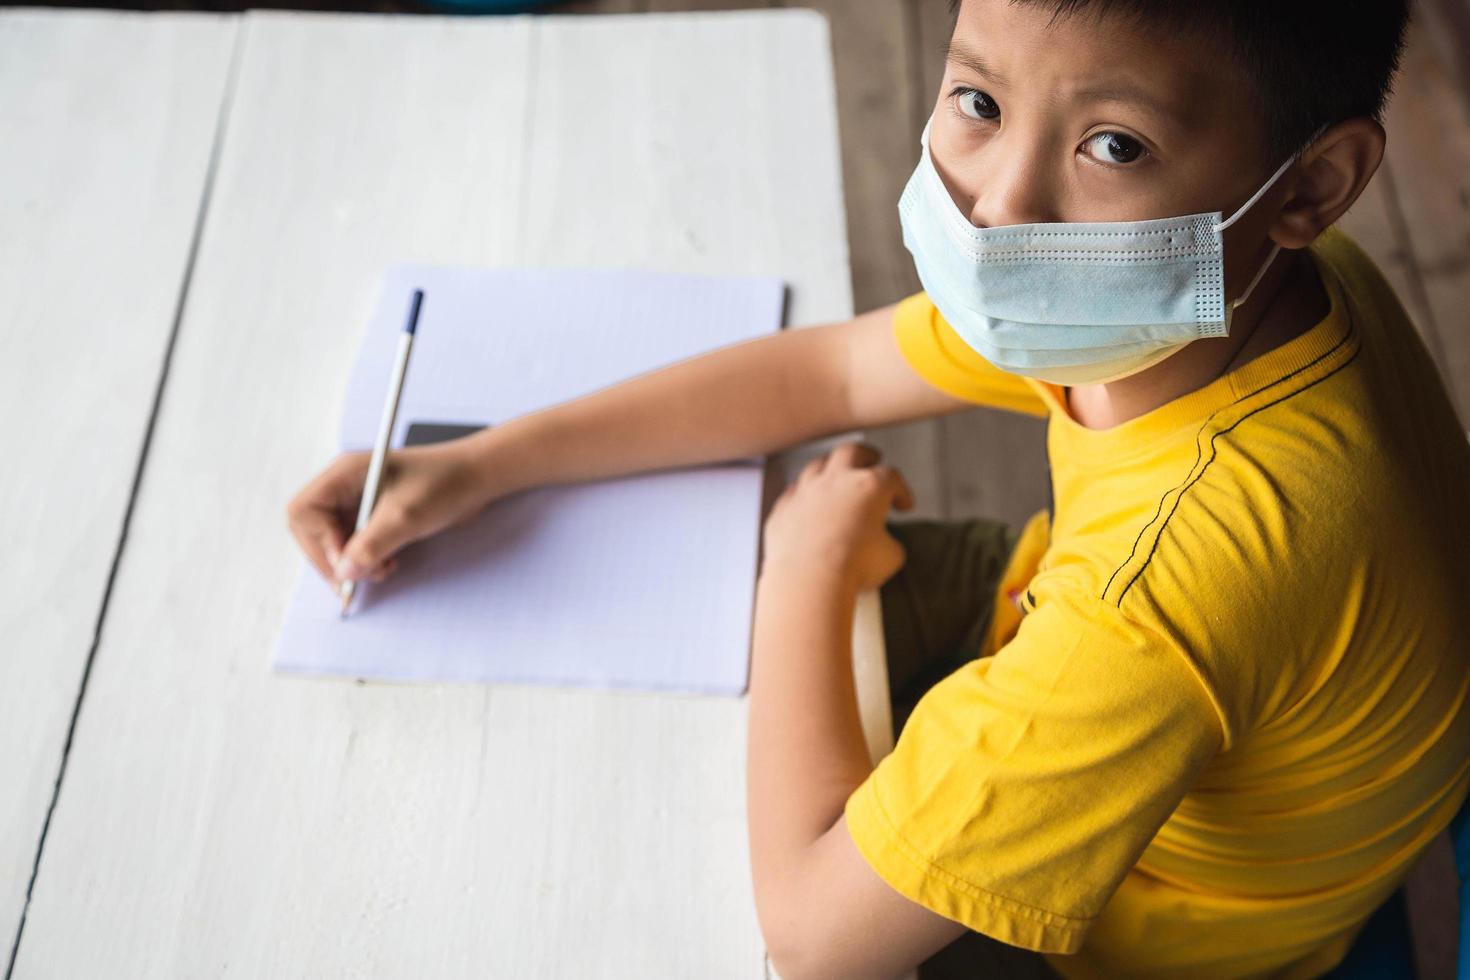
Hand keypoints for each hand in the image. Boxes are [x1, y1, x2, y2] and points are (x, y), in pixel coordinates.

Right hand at [285, 436, 497, 586]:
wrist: (477, 478)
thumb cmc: (445, 483)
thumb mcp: (407, 516)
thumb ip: (372, 544)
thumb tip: (344, 572)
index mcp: (345, 473)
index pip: (304, 512)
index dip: (319, 542)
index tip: (346, 562)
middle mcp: (345, 486)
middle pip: (313, 530)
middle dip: (334, 558)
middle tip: (358, 579)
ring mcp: (359, 502)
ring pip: (334, 542)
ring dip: (352, 563)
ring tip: (381, 570)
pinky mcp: (374, 516)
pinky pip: (354, 545)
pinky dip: (366, 561)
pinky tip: (387, 564)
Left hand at [760, 440, 914, 591]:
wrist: (809, 580)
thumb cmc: (851, 567)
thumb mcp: (890, 558)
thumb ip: (889, 543)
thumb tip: (884, 546)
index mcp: (869, 487)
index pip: (891, 478)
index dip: (901, 491)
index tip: (903, 504)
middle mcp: (836, 481)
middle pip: (852, 453)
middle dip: (865, 456)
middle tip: (873, 460)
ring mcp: (805, 491)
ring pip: (817, 466)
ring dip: (830, 469)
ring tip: (836, 477)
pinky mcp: (783, 509)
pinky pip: (793, 493)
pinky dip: (804, 496)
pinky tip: (807, 506)